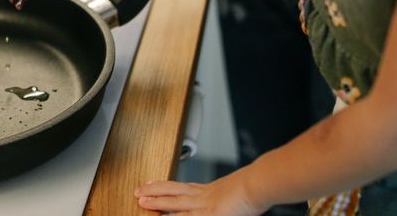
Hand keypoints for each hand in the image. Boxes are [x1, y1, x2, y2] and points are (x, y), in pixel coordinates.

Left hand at [135, 174, 263, 215]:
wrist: (258, 184)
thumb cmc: (254, 186)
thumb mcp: (236, 191)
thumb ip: (226, 196)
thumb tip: (227, 201)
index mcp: (210, 189)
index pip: (183, 187)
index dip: (166, 186)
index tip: (153, 184)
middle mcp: (203, 195)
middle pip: (173, 191)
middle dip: (154, 192)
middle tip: (138, 191)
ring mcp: (204, 205)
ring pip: (175, 203)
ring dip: (157, 203)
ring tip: (142, 201)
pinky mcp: (209, 214)